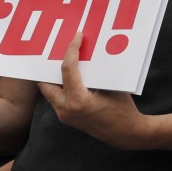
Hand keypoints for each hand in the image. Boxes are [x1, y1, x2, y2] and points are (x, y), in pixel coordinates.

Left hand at [37, 33, 142, 149]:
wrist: (125, 133)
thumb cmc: (122, 109)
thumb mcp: (112, 86)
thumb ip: (97, 72)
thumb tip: (89, 53)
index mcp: (78, 100)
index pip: (68, 69)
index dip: (72, 50)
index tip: (77, 37)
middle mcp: (66, 109)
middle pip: (46, 83)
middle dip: (50, 66)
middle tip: (58, 50)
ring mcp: (64, 115)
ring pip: (49, 92)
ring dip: (54, 77)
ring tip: (62, 62)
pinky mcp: (67, 118)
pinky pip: (57, 98)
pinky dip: (61, 86)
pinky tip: (70, 77)